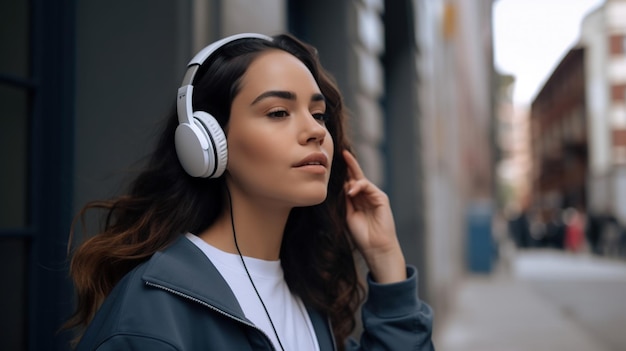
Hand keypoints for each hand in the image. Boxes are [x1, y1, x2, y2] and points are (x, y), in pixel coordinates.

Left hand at [343, 150, 405, 282]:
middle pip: (356, 176)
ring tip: (345, 188)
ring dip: (352, 180)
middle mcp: (365, 196)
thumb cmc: (361, 235)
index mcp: (356, 200)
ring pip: (361, 180)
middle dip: (349, 165)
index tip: (332, 164)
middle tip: (342, 152)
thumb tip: (339, 187)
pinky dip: (359, 186)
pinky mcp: (381, 198)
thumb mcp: (347, 215)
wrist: (375, 248)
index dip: (342, 174)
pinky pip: (369, 187)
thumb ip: (344, 201)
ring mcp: (374, 196)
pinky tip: (352, 191)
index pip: (348, 183)